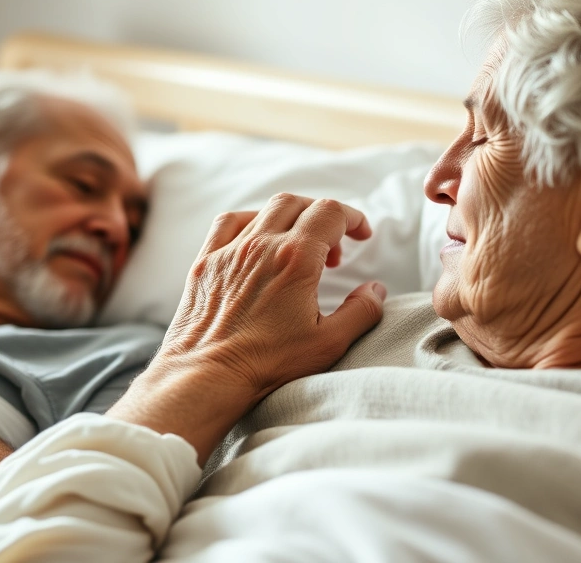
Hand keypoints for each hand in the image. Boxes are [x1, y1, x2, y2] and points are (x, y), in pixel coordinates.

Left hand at [158, 193, 386, 397]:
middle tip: (334, 248)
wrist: (206, 377)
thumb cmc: (266, 365)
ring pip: (264, 210)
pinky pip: (227, 223)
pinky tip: (257, 242)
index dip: (353, 217)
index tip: (361, 234)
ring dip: (289, 218)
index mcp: (295, 259)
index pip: (330, 213)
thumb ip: (360, 312)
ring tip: (299, 246)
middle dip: (322, 217)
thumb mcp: (328, 343)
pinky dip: (250, 222)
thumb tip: (375, 290)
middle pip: (297, 204)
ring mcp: (229, 251)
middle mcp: (260, 245)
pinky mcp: (205, 263)